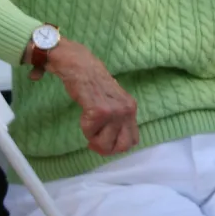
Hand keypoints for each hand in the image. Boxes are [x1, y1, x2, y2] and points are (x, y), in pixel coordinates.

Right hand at [32, 38, 139, 155]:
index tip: (104, 141)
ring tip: (89, 122)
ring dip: (92, 137)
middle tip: (93, 140)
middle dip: (106, 148)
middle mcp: (127, 110)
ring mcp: (115, 111)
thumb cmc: (93, 84)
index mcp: (131, 108)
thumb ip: (118, 119)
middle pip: (122, 147)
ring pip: (105, 144)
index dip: (117, 146)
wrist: (81, 67)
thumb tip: (116, 144)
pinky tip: (84, 113)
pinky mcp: (100, 111)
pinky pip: (90, 133)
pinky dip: (84, 128)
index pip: (133, 140)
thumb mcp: (114, 101)